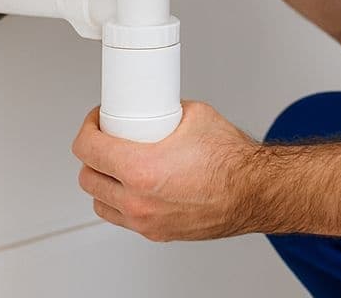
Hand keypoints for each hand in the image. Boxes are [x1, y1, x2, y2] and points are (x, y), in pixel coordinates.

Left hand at [72, 100, 259, 241]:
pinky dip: (121, 201)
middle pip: (88, 177)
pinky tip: (134, 186)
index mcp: (140, 169)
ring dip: (103, 182)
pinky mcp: (156, 233)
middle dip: (93, 155)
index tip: (97, 122)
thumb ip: (164, 111)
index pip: (87, 149)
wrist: (254, 191)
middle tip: (107, 140)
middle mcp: (137, 200)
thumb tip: (153, 106)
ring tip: (118, 165)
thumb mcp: (194, 115)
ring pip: (100, 202)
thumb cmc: (232, 161)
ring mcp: (145, 220)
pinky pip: (122, 218)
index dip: (88, 128)